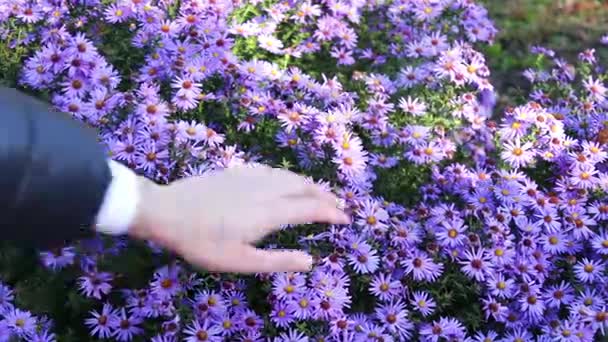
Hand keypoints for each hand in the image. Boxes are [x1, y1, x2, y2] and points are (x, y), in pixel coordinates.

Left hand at [128, 164, 349, 272]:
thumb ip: (278, 261)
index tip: (345, 218)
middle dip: (325, 196)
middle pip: (305, 187)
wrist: (166, 211)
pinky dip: (289, 176)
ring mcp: (251, 177)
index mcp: (271, 212)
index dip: (331, 212)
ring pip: (289, 176)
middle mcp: (267, 189)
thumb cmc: (203, 242)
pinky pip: (273, 170)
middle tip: (338, 205)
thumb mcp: (240, 261)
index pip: (311, 208)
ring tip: (318, 192)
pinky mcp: (237, 171)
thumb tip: (310, 261)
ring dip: (309, 184)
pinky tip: (285, 180)